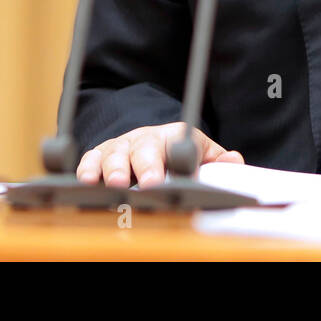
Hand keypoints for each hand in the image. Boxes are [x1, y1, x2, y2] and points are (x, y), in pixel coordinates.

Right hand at [75, 123, 243, 187]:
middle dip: (147, 166)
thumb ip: (215, 158)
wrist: (144, 139)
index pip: (181, 145)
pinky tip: (85, 181)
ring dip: (114, 169)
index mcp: (174, 136)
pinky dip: (87, 168)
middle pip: (146, 148)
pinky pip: (90, 159)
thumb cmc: (174, 151)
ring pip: (115, 153)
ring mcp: (120, 146)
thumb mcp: (199, 151)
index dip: (183, 159)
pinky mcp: (98, 155)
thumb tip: (236, 161)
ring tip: (115, 184)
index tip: (186, 175)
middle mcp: (145, 139)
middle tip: (151, 183)